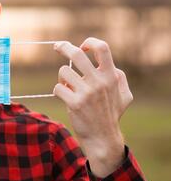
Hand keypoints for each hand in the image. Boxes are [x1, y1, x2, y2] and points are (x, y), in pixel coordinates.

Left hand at [53, 37, 132, 177]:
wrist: (103, 137)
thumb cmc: (111, 114)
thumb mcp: (124, 95)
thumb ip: (118, 77)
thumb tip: (105, 63)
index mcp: (111, 76)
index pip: (102, 48)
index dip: (89, 43)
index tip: (82, 46)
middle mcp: (99, 82)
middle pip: (77, 54)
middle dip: (63, 47)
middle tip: (57, 46)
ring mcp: (87, 92)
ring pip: (63, 71)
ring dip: (62, 78)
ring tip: (68, 87)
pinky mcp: (74, 103)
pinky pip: (58, 88)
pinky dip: (59, 91)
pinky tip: (66, 98)